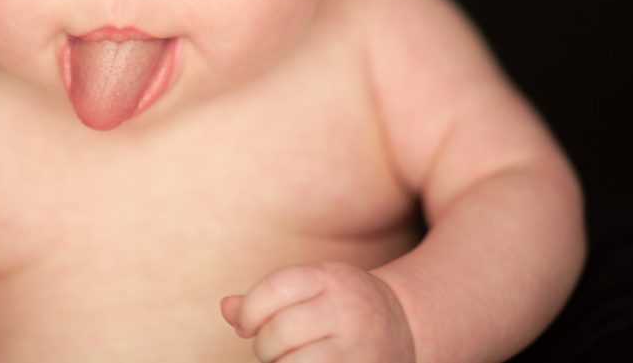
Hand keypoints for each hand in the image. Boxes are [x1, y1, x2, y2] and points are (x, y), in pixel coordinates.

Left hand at [221, 262, 414, 361]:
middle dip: (264, 347)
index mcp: (330, 279)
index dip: (249, 311)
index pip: (274, 288)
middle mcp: (347, 310)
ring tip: (290, 361)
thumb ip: (266, 298)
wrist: (406, 325)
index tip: (245, 325)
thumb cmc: (341, 306)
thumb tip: (227, 309)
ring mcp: (358, 348)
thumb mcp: (311, 288)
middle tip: (272, 349)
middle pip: (279, 332)